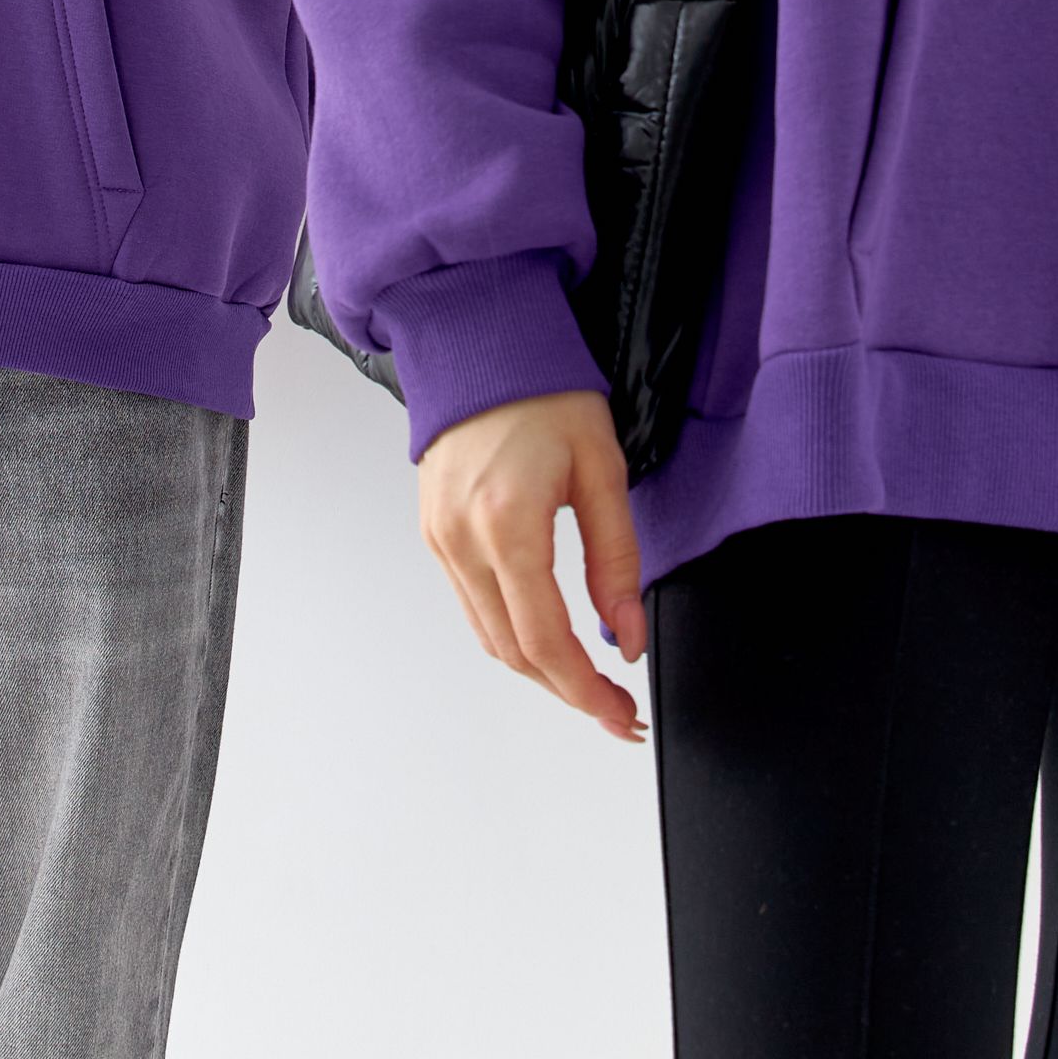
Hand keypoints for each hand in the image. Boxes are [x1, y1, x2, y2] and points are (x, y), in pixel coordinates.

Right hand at [417, 389, 648, 739]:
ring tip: (587, 682)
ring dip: (538, 669)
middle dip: (566, 692)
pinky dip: (509, 634)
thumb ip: (616, 559)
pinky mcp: (432, 533)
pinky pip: (471, 605)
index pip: (546, 641)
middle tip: (615, 711)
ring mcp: (439, 539)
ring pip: (488, 637)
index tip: (622, 717)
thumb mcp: (602, 469)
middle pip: (513, 652)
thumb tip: (625, 636)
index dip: (587, 693)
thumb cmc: (545, 392)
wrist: (482, 342)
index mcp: (507, 524)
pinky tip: (545, 635)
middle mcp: (462, 539)